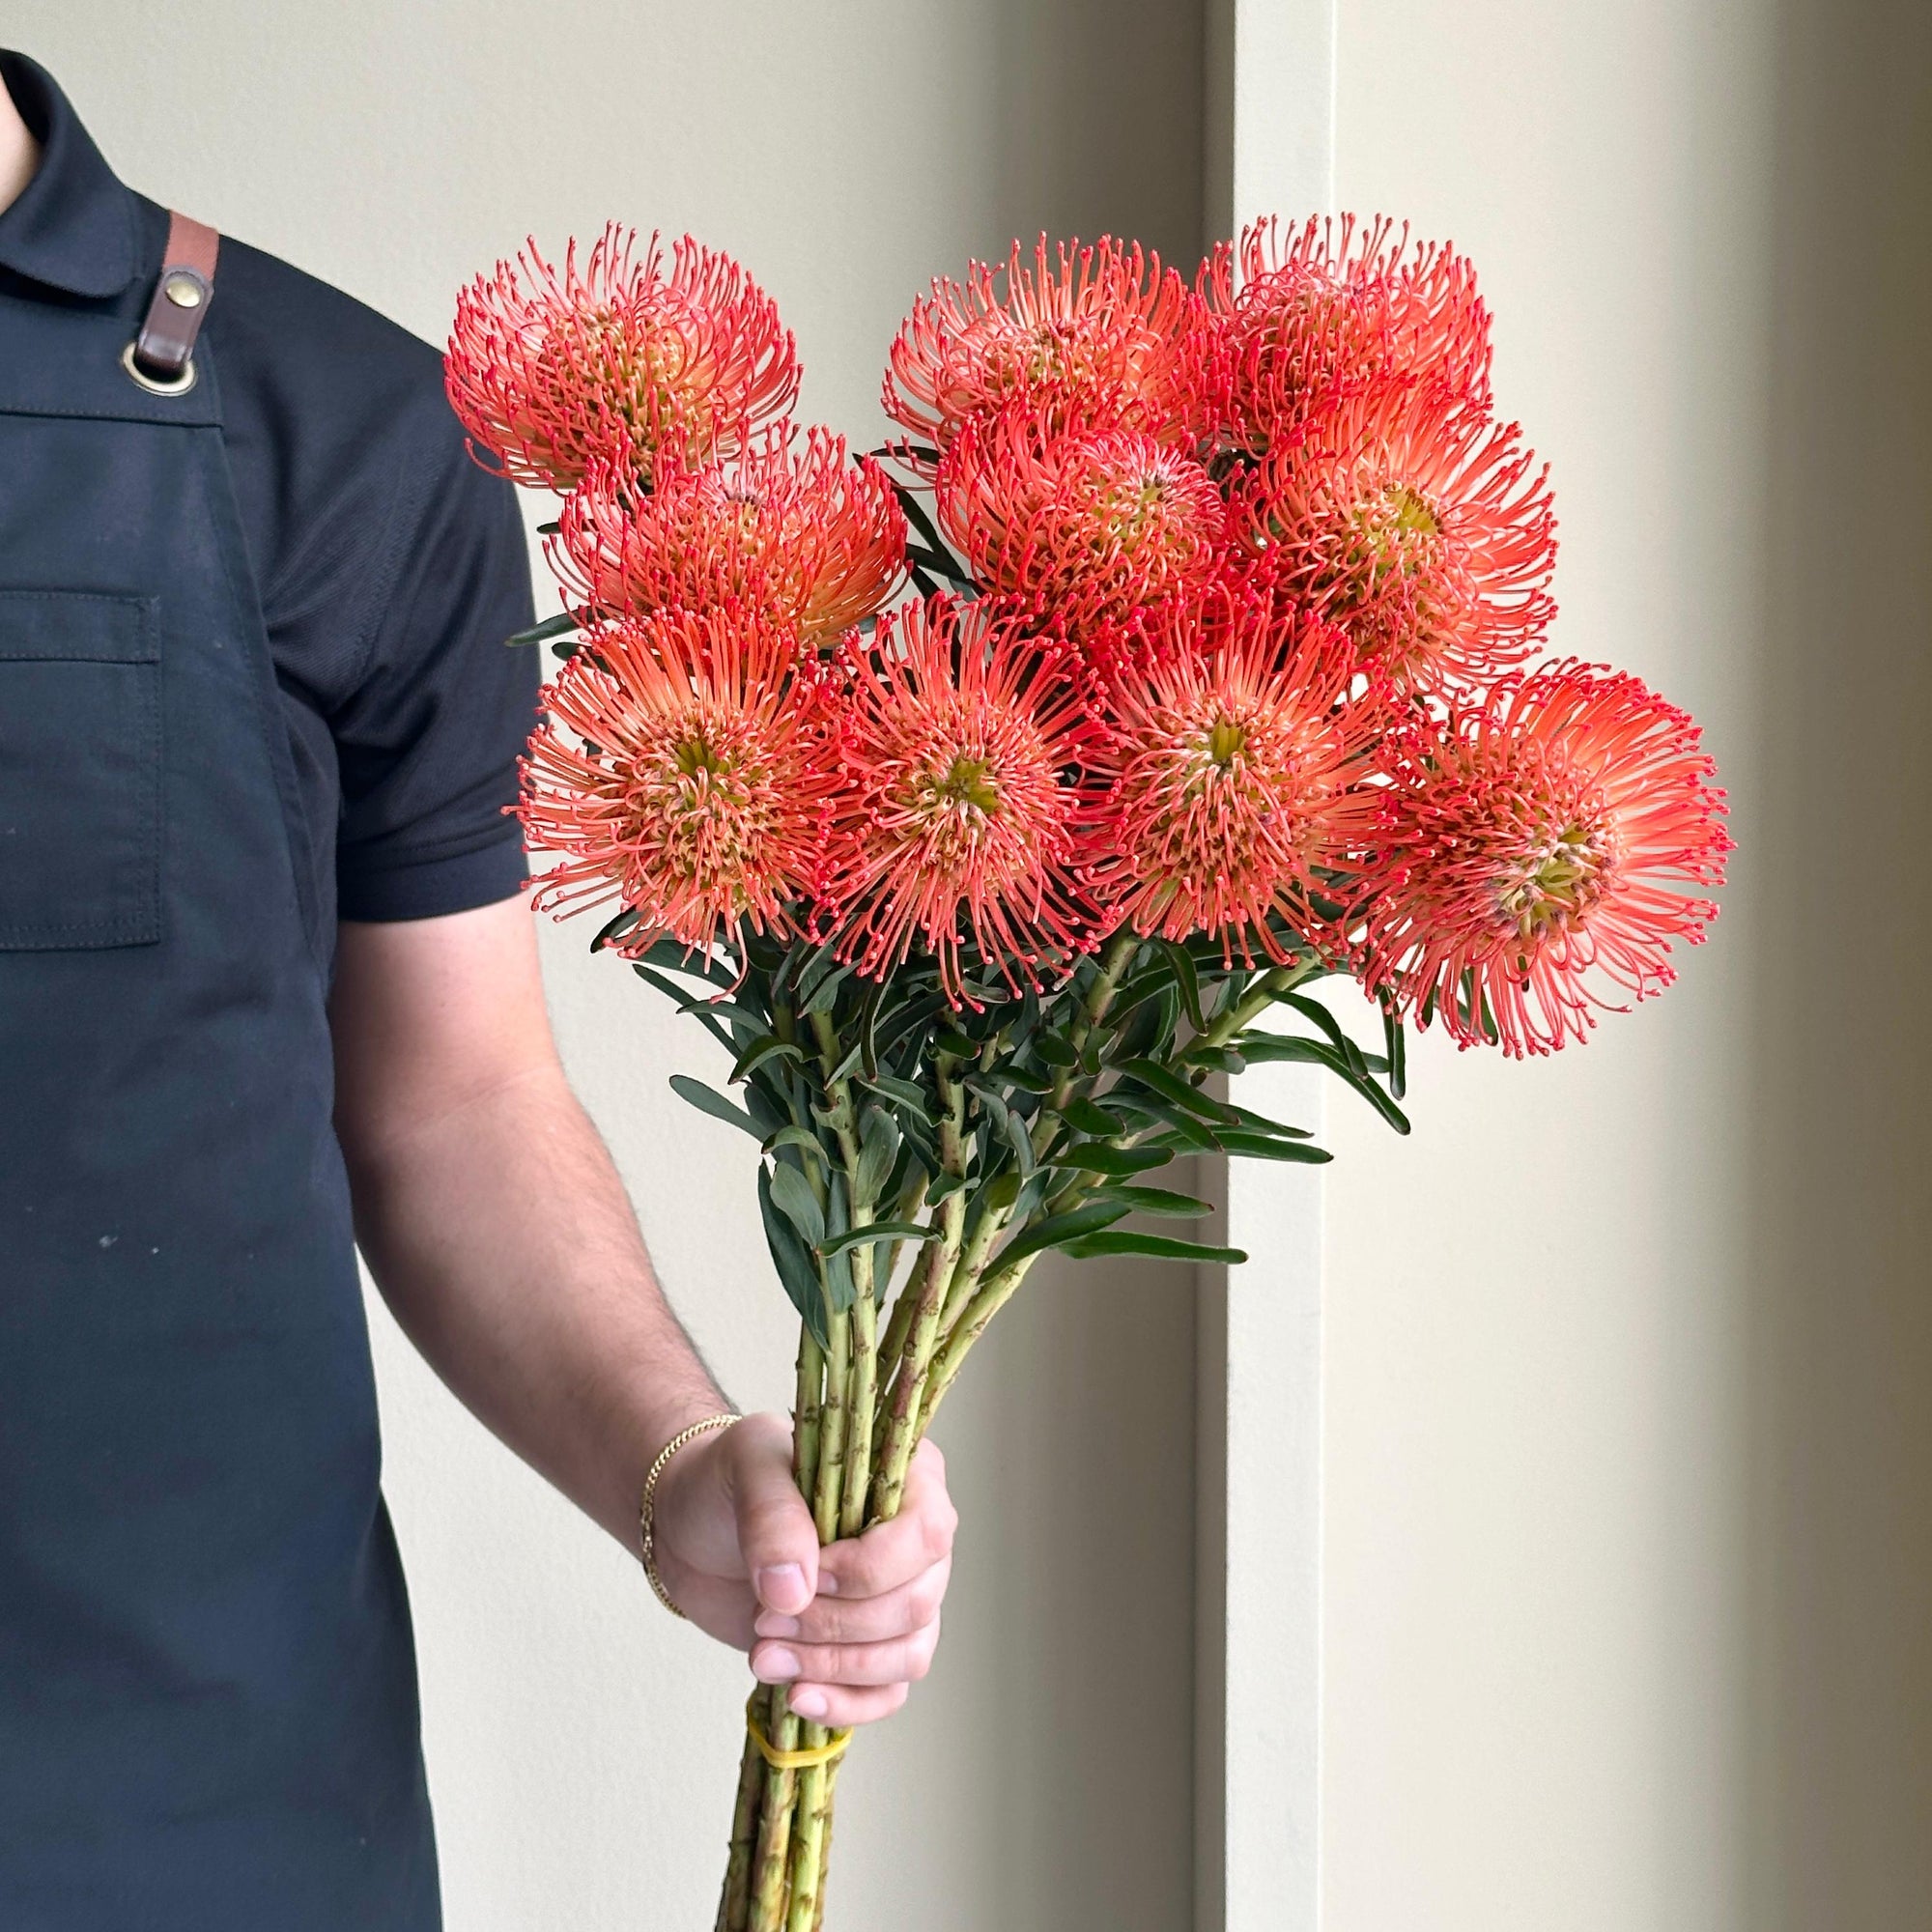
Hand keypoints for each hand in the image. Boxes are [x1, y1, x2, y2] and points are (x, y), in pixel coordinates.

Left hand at [649, 1413, 956, 1727]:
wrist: (690, 1531)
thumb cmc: (727, 1482)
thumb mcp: (743, 1468)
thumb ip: (772, 1515)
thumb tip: (796, 1592)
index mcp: (904, 1479)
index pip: (927, 1534)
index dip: (869, 1569)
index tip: (806, 1579)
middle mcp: (913, 1541)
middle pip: (915, 1604)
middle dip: (834, 1624)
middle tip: (764, 1619)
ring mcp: (895, 1598)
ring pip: (907, 1655)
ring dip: (833, 1666)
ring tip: (764, 1656)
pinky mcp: (867, 1647)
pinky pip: (888, 1692)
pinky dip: (845, 1704)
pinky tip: (796, 1696)